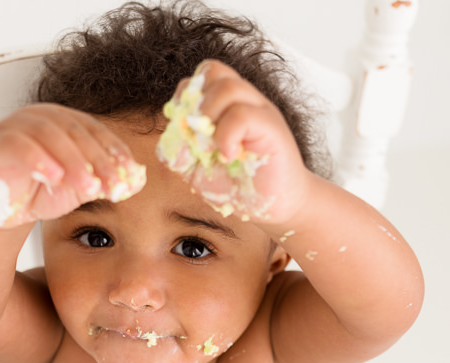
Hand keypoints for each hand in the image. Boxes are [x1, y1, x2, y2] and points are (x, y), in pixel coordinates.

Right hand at [0, 104, 146, 228]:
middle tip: (113, 184)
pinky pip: (19, 145)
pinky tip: (54, 177)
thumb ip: (103, 181)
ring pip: (50, 135)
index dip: (115, 151)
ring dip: (73, 161)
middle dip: (98, 160)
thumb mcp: (78, 189)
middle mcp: (42, 117)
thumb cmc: (39, 192)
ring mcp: (17, 125)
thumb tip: (135, 180)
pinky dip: (39, 160)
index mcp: (65, 122)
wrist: (3, 209)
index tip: (131, 172)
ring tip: (88, 186)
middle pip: (76, 131)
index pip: (95, 131)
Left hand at [158, 60, 311, 225]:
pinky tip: (227, 156)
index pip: (201, 75)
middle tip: (197, 138)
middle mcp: (245, 100)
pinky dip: (226, 136)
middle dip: (195, 103)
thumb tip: (173, 136)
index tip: (185, 129)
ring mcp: (260, 111)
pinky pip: (243, 115)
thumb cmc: (239, 185)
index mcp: (227, 104)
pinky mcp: (272, 129)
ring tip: (211, 148)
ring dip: (209, 117)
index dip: (185, 97)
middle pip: (214, 70)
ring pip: (229, 86)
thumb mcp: (197, 170)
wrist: (276, 206)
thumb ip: (178, 152)